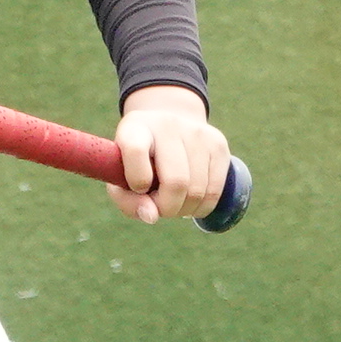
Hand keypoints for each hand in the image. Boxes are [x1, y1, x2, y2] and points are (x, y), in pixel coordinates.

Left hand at [107, 83, 230, 225]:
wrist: (169, 128)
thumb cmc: (140, 162)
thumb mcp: (122, 179)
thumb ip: (128, 202)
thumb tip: (152, 216)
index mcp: (135, 128)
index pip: (136, 151)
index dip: (137, 180)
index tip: (138, 188)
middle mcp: (168, 125)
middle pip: (176, 181)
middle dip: (167, 208)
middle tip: (160, 206)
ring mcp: (197, 133)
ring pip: (197, 191)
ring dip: (184, 210)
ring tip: (175, 201)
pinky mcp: (218, 144)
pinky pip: (214, 192)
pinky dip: (201, 207)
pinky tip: (190, 200)